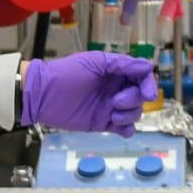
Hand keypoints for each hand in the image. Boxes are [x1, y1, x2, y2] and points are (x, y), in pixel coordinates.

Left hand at [22, 51, 158, 135]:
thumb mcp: (95, 62)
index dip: (149, 84)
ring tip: (112, 115)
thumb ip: (122, 64)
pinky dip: (127, 130)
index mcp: (116, 71)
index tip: (148, 94)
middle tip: (115, 102)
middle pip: (140, 96)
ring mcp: (110, 107)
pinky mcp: (103, 123)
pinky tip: (122, 129)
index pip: (142, 77)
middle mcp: (116, 89)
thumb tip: (148, 65)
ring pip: (134, 113)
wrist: (43, 95)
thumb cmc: (67, 73)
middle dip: (133, 100)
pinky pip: (124, 129)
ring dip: (129, 115)